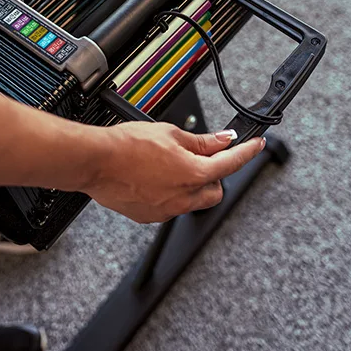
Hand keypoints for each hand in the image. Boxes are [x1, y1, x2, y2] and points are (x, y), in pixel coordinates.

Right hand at [83, 122, 265, 223]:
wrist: (95, 162)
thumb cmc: (126, 146)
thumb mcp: (170, 134)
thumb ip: (201, 141)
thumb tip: (222, 141)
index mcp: (193, 173)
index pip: (231, 163)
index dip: (247, 152)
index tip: (255, 146)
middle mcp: (183, 197)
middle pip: (214, 191)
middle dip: (213, 177)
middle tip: (199, 159)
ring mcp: (166, 210)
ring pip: (191, 201)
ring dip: (188, 186)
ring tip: (166, 167)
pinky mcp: (148, 216)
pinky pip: (168, 207)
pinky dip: (167, 194)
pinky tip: (150, 179)